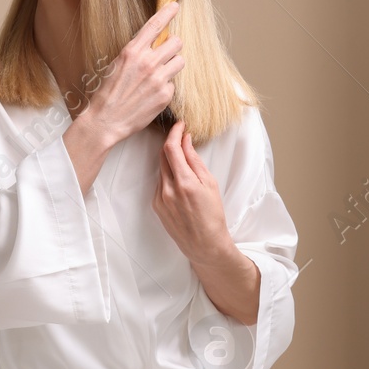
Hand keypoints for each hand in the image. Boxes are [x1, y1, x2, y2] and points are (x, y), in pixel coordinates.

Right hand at [80, 1, 183, 144]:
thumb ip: (136, 53)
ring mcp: (158, 79)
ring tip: (159, 75)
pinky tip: (152, 94)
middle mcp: (148, 62)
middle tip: (166, 54)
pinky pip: (174, 84)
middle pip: (177, 42)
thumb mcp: (117, 65)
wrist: (105, 120)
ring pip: (180, 62)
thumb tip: (152, 45)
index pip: (155, 25)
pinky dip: (166, 88)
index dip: (167, 13)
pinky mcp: (165, 95)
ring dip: (172, 66)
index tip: (175, 6)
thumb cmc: (107, 93)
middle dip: (173, 46)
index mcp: (132, 51)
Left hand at [152, 119, 232, 266]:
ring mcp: (159, 198)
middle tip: (182, 137)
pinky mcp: (156, 205)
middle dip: (171, 144)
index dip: (174, 132)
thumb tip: (185, 140)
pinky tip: (180, 182)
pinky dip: (168, 176)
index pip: (171, 148)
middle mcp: (168, 189)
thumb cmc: (212, 215)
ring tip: (184, 162)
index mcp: (184, 182)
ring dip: (170, 160)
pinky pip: (160, 183)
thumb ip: (194, 160)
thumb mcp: (210, 183)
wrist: (204, 244)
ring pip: (161, 169)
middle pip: (162, 156)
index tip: (179, 124)